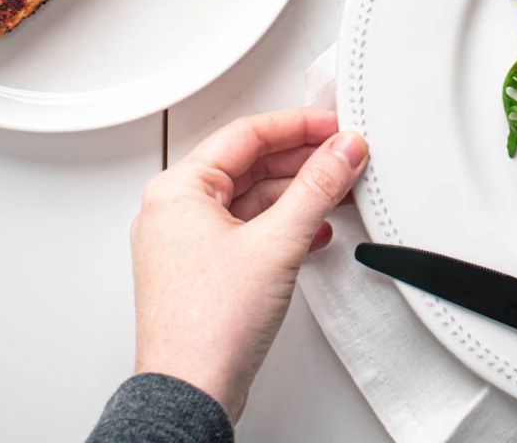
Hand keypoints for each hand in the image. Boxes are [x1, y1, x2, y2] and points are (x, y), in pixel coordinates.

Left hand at [128, 107, 367, 421]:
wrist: (191, 390)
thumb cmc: (207, 326)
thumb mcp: (277, 242)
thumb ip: (317, 188)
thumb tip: (341, 151)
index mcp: (177, 190)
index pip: (246, 135)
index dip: (297, 125)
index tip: (333, 126)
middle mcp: (175, 211)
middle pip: (249, 165)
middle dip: (301, 161)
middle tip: (342, 156)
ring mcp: (186, 243)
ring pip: (251, 199)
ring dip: (296, 194)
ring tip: (336, 191)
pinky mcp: (203, 271)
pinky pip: (248, 230)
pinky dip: (283, 225)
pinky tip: (313, 231)